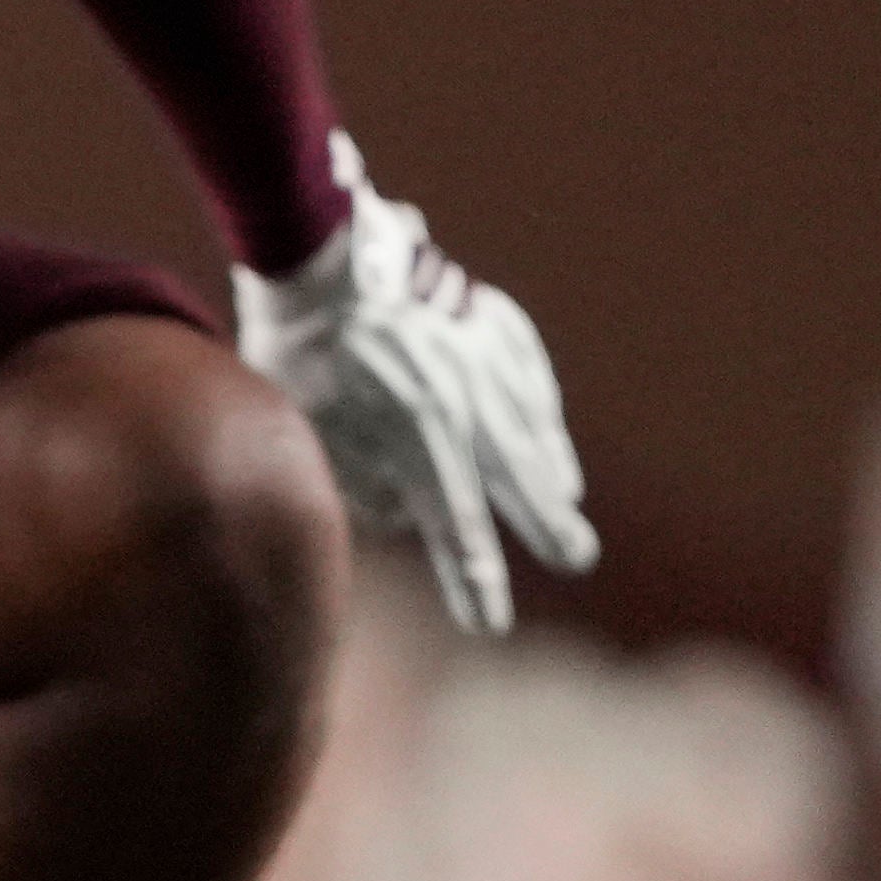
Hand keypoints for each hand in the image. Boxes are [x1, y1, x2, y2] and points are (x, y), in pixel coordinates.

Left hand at [234, 145, 594, 639]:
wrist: (326, 257)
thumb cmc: (302, 353)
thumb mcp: (312, 432)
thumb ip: (359, 481)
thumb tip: (400, 510)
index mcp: (419, 440)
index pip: (454, 528)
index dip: (473, 579)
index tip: (488, 623)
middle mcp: (466, 406)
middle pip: (517, 479)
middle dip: (547, 523)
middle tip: (577, 556)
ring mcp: (488, 362)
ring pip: (531, 428)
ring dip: (548, 469)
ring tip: (564, 503)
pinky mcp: (493, 325)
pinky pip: (527, 378)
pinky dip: (538, 411)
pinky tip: (546, 432)